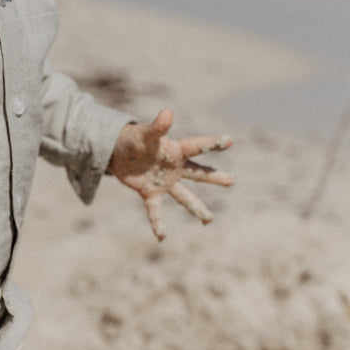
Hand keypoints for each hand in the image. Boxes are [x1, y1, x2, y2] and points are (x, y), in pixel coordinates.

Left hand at [108, 108, 232, 240]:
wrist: (117, 152)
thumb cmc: (133, 139)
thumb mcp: (144, 133)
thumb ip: (157, 127)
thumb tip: (167, 112)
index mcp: (175, 150)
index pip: (196, 147)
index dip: (212, 143)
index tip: (229, 141)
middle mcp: (174, 168)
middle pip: (198, 173)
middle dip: (214, 177)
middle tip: (232, 181)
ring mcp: (164, 182)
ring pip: (184, 196)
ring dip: (196, 208)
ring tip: (208, 220)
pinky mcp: (150, 193)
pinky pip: (156, 210)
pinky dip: (158, 223)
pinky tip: (162, 237)